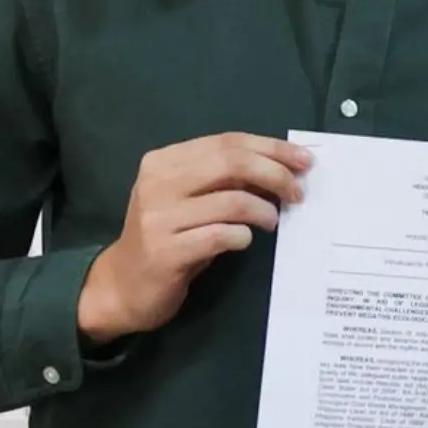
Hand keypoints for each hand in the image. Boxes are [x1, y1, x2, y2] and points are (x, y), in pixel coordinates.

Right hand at [78, 132, 311, 341]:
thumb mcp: (191, 199)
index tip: (305, 160)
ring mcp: (159, 217)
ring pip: (232, 200)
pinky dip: (244, 236)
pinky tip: (245, 241)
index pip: (228, 142)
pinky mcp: (166, 251)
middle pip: (232, 163)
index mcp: (164, 161)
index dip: (271, 148)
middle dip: (275, 174)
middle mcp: (157, 183)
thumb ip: (225, 180)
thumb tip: (282, 166)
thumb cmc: (167, 238)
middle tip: (297, 193)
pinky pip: (222, 235)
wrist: (122, 286)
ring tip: (272, 221)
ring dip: (264, 210)